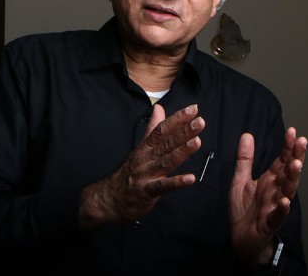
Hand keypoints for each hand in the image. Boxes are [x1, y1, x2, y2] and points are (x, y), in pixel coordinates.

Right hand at [78, 104, 202, 230]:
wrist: (108, 199)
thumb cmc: (128, 173)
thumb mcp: (140, 147)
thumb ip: (152, 128)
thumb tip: (159, 108)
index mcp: (146, 147)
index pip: (162, 129)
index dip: (177, 119)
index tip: (192, 109)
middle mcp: (146, 158)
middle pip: (166, 143)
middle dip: (183, 131)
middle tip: (199, 122)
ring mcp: (146, 174)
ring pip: (166, 161)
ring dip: (182, 151)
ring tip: (196, 142)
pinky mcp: (147, 191)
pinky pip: (162, 186)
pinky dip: (176, 182)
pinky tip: (190, 178)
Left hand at [228, 127, 307, 266]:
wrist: (240, 239)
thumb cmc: (244, 209)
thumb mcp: (240, 180)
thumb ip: (245, 159)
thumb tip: (247, 134)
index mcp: (270, 180)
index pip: (282, 160)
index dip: (287, 146)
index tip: (292, 131)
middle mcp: (276, 191)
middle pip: (289, 172)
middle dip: (295, 157)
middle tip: (302, 142)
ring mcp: (275, 207)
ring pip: (287, 191)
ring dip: (292, 178)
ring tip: (296, 164)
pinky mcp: (269, 223)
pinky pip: (277, 216)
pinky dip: (282, 209)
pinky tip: (284, 201)